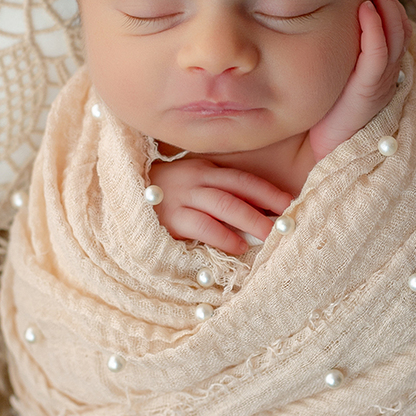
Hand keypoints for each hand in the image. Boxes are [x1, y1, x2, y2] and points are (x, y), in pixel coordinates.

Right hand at [149, 156, 293, 256]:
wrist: (124, 196)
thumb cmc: (166, 194)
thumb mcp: (193, 183)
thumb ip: (219, 190)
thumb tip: (257, 208)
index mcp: (205, 169)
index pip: (243, 178)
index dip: (268, 190)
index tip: (290, 202)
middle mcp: (196, 179)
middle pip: (237, 190)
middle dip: (265, 205)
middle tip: (286, 222)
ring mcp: (182, 197)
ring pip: (223, 205)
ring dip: (249, 220)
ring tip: (269, 235)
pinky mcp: (170, 218)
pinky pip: (202, 226)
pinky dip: (223, 236)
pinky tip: (239, 246)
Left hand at [308, 0, 410, 162]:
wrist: (318, 155)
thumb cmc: (317, 117)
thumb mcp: (326, 77)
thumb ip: (326, 53)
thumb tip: (300, 18)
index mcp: (375, 68)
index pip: (391, 27)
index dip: (388, 1)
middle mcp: (384, 73)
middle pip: (398, 25)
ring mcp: (380, 82)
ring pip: (395, 35)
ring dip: (387, 5)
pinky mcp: (369, 92)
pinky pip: (379, 55)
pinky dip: (376, 30)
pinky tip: (366, 9)